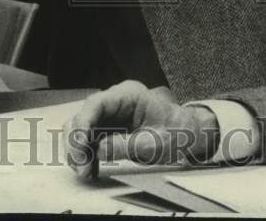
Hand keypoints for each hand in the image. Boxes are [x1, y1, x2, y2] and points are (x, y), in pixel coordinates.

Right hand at [64, 80, 218, 179]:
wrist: (188, 135)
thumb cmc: (176, 133)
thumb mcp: (154, 143)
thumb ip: (127, 145)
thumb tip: (99, 150)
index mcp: (129, 95)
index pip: (96, 103)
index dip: (83, 124)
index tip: (81, 147)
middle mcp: (115, 101)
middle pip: (83, 115)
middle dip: (77, 142)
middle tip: (82, 167)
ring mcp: (110, 113)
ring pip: (80, 127)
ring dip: (78, 150)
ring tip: (87, 171)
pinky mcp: (108, 127)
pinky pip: (88, 138)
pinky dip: (85, 153)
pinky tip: (91, 168)